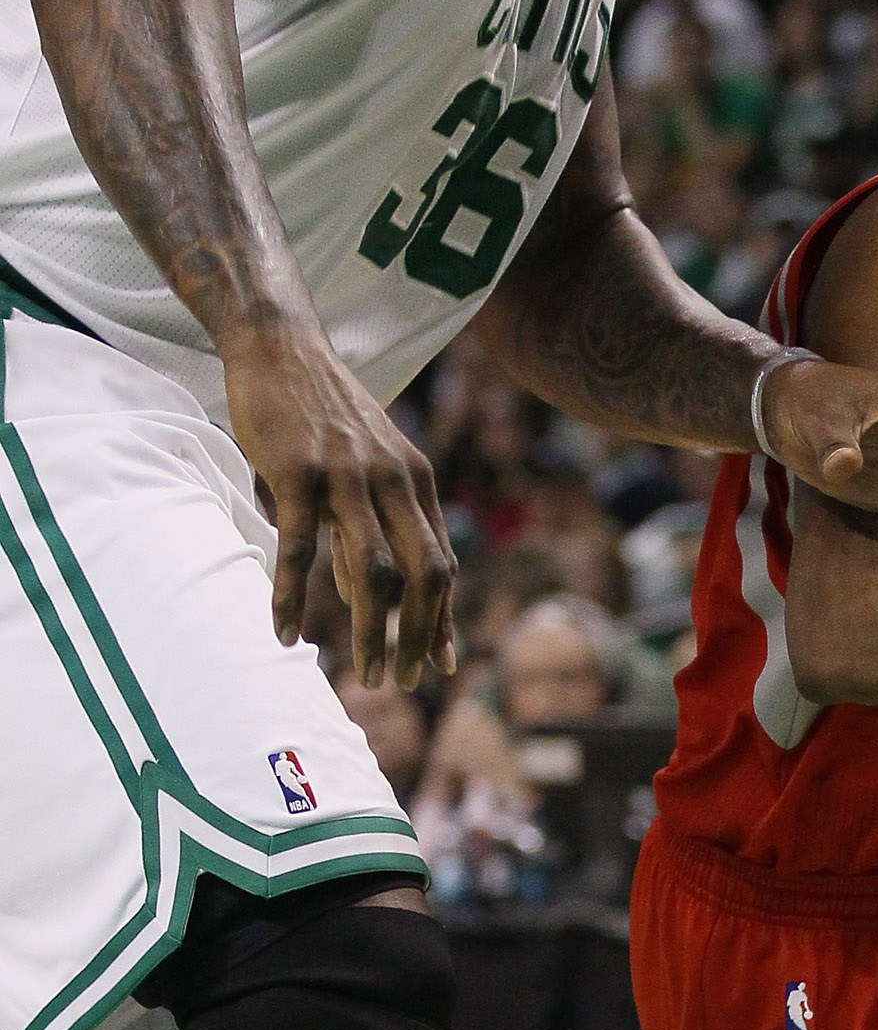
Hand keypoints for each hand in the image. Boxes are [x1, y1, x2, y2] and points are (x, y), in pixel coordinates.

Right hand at [224, 326, 455, 690]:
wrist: (282, 346)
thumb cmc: (322, 415)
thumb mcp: (366, 467)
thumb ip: (376, 526)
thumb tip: (369, 598)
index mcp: (416, 481)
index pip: (442, 562)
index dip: (443, 616)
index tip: (441, 662)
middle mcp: (392, 481)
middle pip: (423, 575)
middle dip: (419, 636)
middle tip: (404, 683)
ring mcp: (347, 476)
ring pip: (372, 570)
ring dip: (371, 632)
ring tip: (365, 674)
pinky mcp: (298, 472)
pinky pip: (301, 547)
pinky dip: (294, 595)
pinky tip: (286, 632)